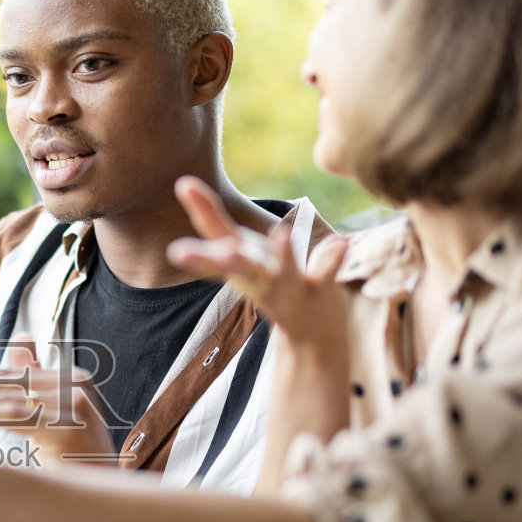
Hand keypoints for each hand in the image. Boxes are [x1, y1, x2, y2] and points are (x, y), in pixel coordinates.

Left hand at [0, 333, 117, 466]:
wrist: (104, 498)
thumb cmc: (76, 464)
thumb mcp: (53, 418)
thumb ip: (35, 381)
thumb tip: (20, 340)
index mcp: (71, 377)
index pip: (7, 375)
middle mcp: (74, 382)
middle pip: (1, 382)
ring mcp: (73, 399)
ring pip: (1, 396)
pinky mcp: (67, 420)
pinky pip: (10, 412)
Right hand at [168, 175, 350, 358]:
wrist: (313, 340)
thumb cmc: (274, 288)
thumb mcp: (242, 258)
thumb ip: (217, 229)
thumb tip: (182, 182)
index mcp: (241, 264)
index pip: (216, 233)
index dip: (200, 207)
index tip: (182, 183)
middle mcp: (258, 277)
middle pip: (232, 264)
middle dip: (207, 258)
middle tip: (181, 250)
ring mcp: (289, 287)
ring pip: (281, 272)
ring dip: (281, 255)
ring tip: (280, 234)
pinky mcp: (318, 292)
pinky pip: (324, 275)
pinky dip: (331, 261)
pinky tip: (340, 243)